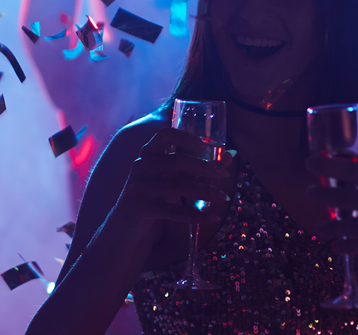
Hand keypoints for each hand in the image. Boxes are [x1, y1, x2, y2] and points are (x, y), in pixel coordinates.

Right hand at [109, 126, 233, 236]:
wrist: (125, 222)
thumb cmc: (154, 194)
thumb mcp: (172, 177)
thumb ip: (198, 165)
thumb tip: (231, 155)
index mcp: (148, 153)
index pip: (165, 134)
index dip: (186, 137)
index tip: (206, 145)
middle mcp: (141, 166)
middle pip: (177, 161)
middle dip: (204, 167)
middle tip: (224, 175)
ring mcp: (139, 187)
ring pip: (177, 187)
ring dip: (205, 192)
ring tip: (224, 198)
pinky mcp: (141, 208)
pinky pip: (173, 211)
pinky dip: (195, 215)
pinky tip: (213, 218)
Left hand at [306, 157, 357, 271]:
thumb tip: (357, 181)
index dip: (332, 166)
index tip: (311, 162)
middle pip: (352, 197)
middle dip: (326, 194)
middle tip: (309, 192)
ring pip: (357, 226)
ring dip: (335, 226)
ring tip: (319, 227)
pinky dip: (351, 247)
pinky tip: (336, 246)